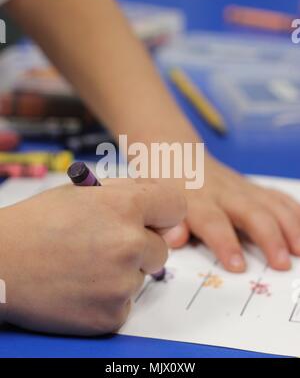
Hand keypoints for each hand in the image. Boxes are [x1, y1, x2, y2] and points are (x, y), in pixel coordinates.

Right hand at [0, 179, 184, 335]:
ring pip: (143, 275)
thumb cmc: (40, 222)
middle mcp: (129, 244)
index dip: (163, 212)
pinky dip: (109, 297)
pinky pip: (127, 302)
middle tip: (102, 245)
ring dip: (124, 272)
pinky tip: (81, 287)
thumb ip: (130, 193)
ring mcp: (122, 283)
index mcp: (125, 206)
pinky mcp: (112, 316)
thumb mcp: (84, 192)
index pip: (175, 206)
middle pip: (161, 248)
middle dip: (139, 246)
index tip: (151, 219)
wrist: (0, 262)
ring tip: (85, 265)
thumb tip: (167, 215)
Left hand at [164, 155, 299, 271]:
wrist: (176, 153)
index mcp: (195, 199)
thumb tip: (176, 239)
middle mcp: (222, 193)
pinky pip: (277, 197)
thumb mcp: (155, 200)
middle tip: (282, 264)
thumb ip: (166, 222)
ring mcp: (240, 188)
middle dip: (269, 238)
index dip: (225, 243)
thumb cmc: (164, 182)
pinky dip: (295, 212)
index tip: (238, 266)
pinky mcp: (251, 187)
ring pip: (270, 204)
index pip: (212, 221)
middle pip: (251, 213)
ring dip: (290, 226)